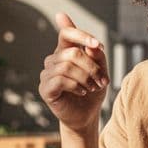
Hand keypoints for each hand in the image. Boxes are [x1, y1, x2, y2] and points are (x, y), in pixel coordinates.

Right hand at [38, 13, 108, 132]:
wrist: (86, 115)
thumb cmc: (92, 90)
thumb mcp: (101, 71)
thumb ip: (97, 56)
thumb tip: (92, 45)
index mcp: (65, 51)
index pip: (66, 33)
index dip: (81, 35)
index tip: (97, 45)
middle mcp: (53, 60)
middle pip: (72, 53)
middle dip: (91, 66)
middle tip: (102, 80)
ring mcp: (46, 74)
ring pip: (66, 66)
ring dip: (85, 78)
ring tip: (93, 87)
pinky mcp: (45, 88)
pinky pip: (60, 80)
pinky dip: (76, 85)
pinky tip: (82, 91)